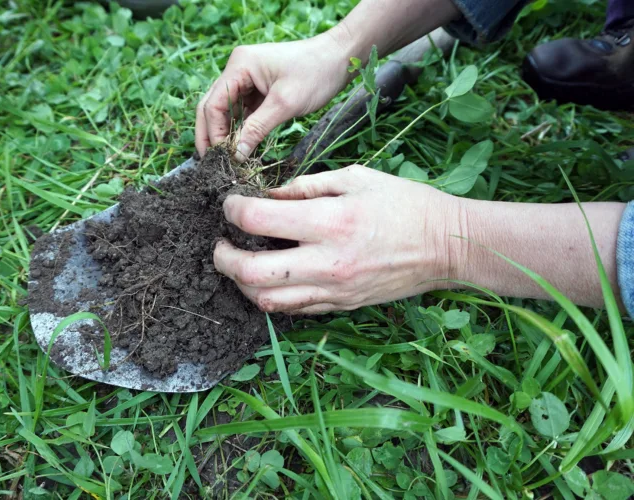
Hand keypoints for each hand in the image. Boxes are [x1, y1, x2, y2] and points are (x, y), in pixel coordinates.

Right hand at [196, 32, 351, 159]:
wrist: (340, 58)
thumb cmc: (316, 73)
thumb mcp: (284, 104)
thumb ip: (257, 129)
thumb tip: (235, 155)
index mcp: (239, 65)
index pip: (213, 104)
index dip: (213, 133)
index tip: (219, 158)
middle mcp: (237, 69)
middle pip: (212, 106)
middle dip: (211, 134)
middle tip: (211, 163)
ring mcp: (246, 78)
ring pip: (225, 110)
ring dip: (225, 133)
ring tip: (225, 159)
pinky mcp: (258, 87)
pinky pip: (241, 110)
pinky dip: (239, 128)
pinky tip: (240, 146)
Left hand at [213, 165, 462, 313]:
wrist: (446, 246)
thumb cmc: (405, 204)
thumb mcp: (355, 178)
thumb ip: (306, 186)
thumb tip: (268, 195)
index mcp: (330, 222)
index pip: (258, 219)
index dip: (233, 209)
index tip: (231, 203)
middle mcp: (326, 262)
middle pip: (252, 272)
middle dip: (223, 258)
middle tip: (220, 243)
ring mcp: (333, 290)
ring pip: (266, 301)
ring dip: (242, 284)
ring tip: (239, 263)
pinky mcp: (340, 306)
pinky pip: (292, 310)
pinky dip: (271, 296)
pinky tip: (270, 278)